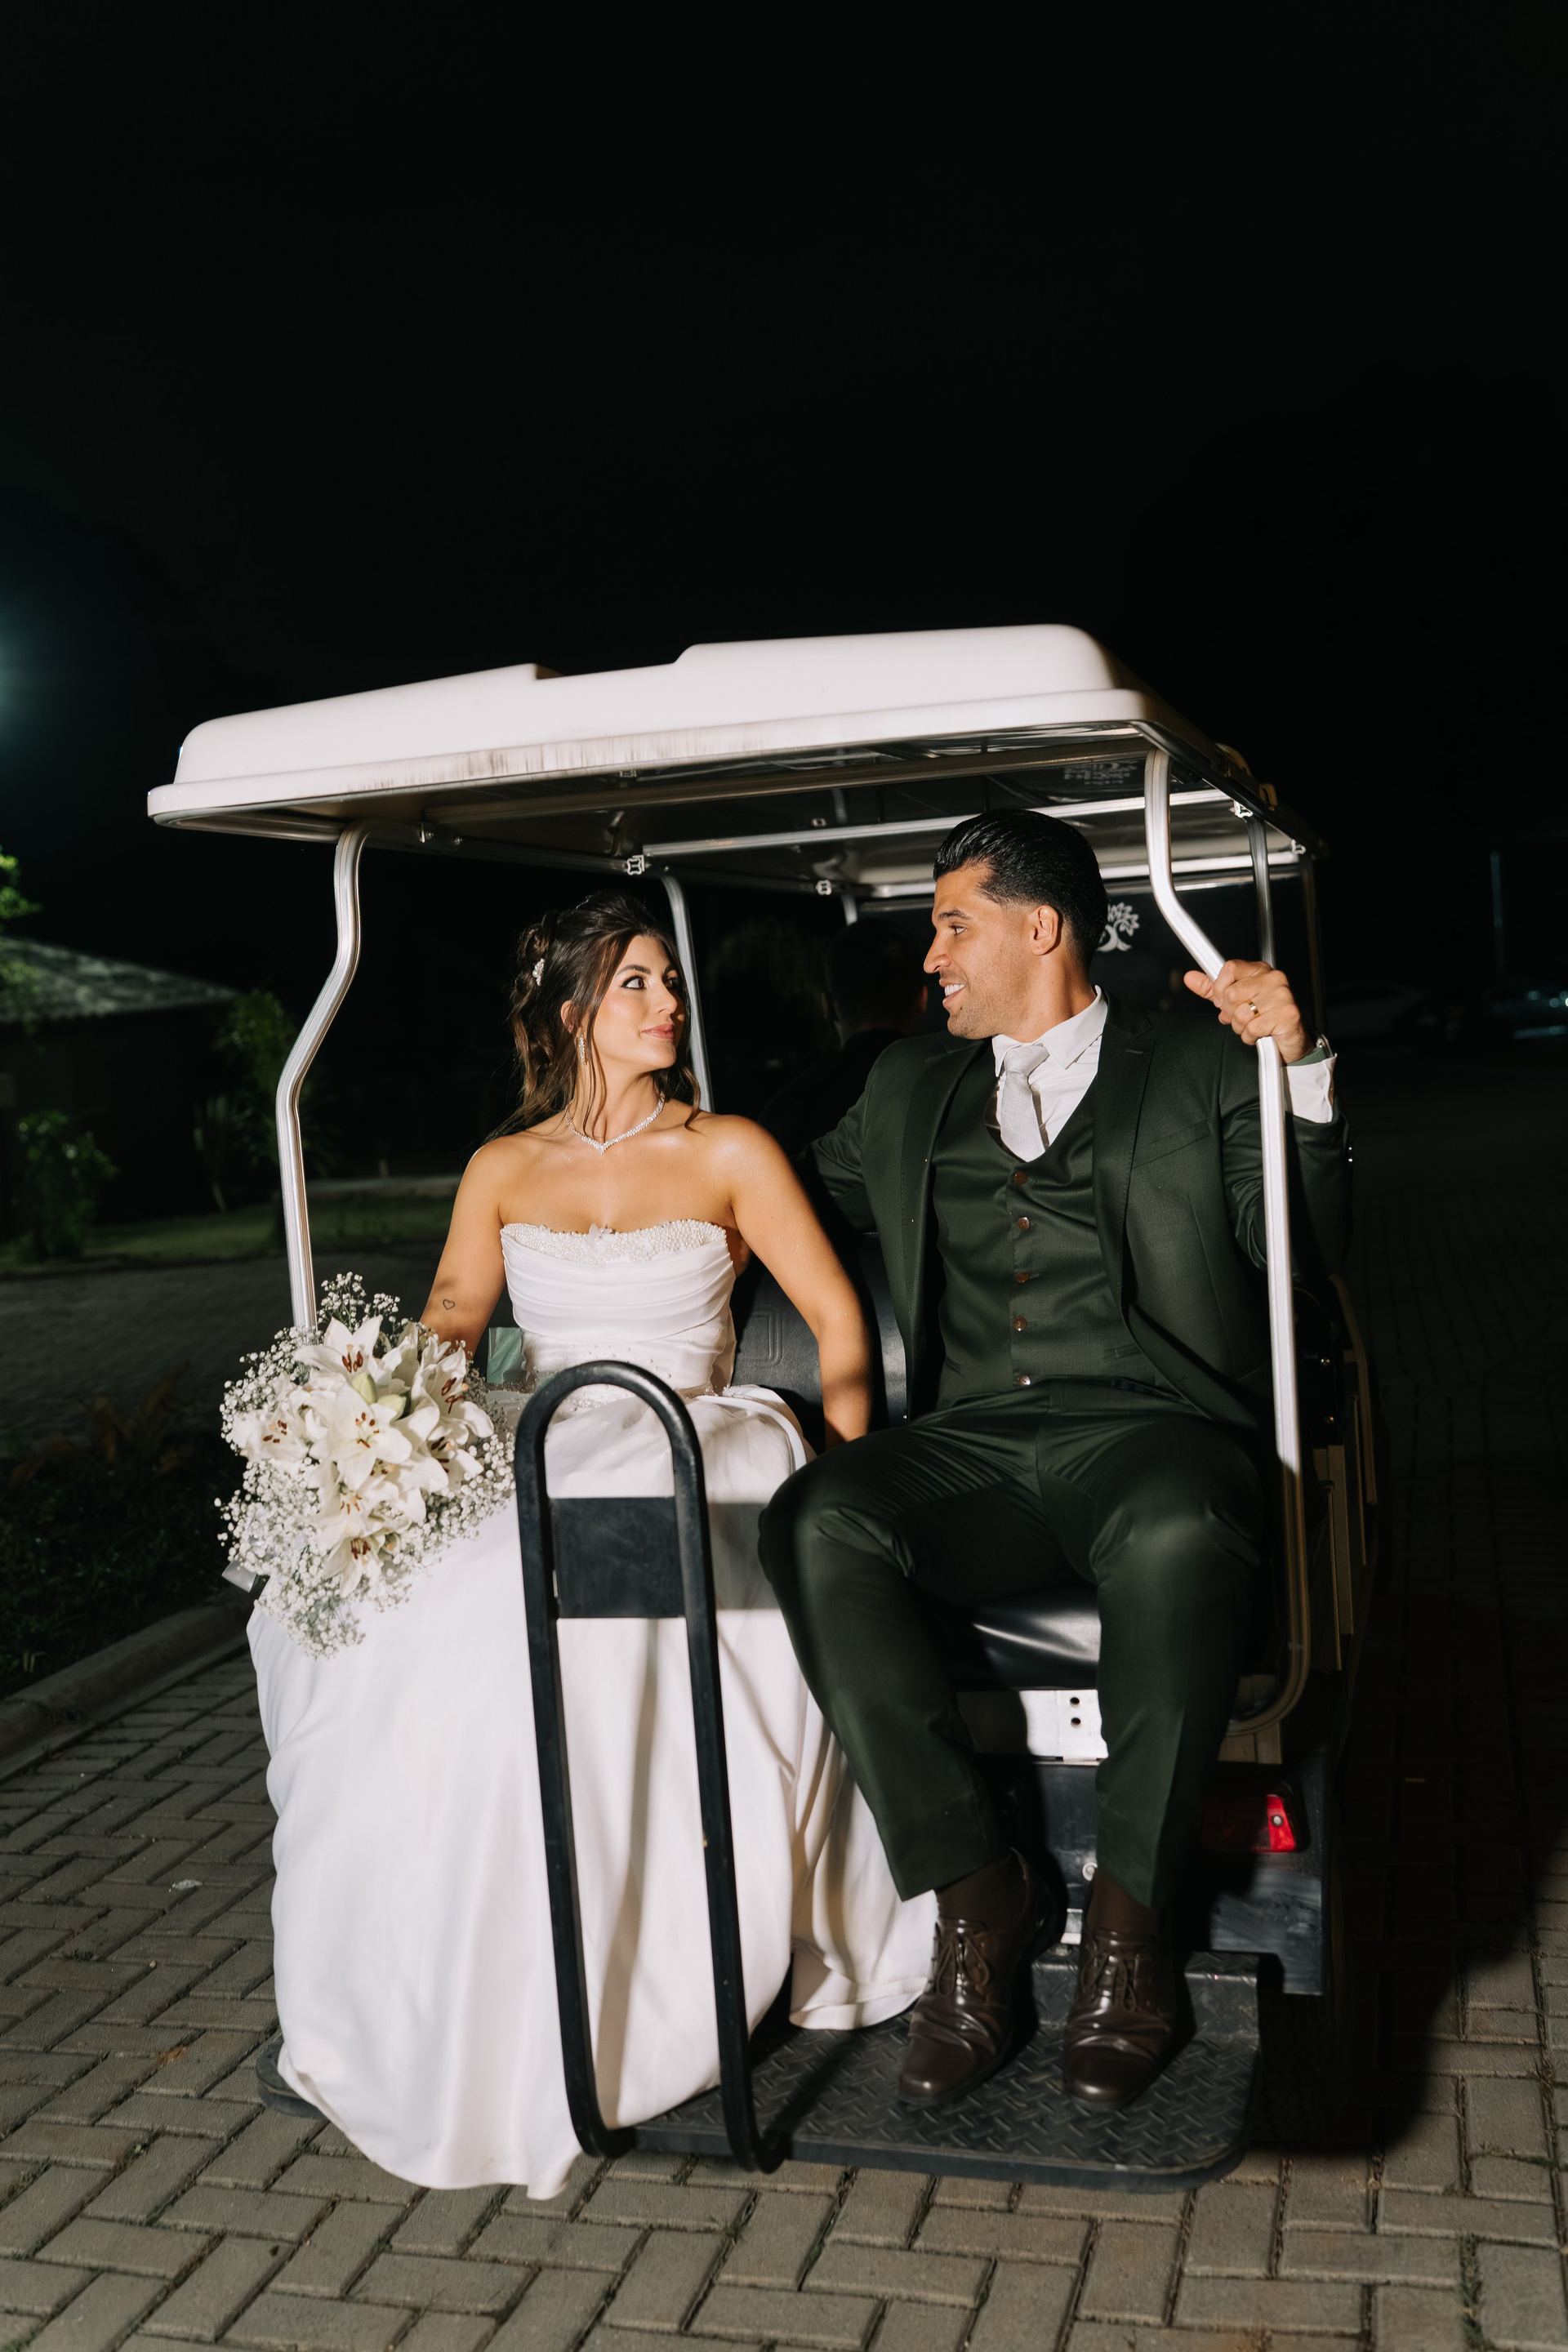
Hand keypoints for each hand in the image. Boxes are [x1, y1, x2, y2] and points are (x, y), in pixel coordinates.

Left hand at [1183, 960, 1310, 1061]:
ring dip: (1240, 1026)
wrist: (1291, 1037)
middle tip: (1238, 1017)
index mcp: (1259, 970)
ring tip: (1250, 1025)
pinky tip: (1258, 1033)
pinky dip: (1250, 1036)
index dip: (1219, 988)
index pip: (1230, 968)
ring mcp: (1282, 996)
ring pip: (1241, 1013)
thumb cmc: (1263, 1016)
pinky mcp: (1287, 1014)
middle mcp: (1273, 979)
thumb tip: (1190, 977)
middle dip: (1229, 1012)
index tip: (1221, 999)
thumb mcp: (1234, 1000)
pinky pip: (1253, 1028)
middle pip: (1232, 994)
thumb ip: (1212, 989)